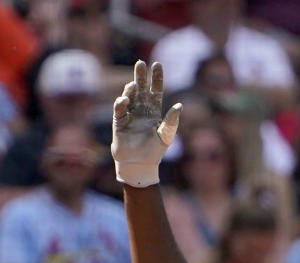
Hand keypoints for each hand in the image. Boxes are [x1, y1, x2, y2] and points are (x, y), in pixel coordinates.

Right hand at [111, 60, 181, 187]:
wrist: (140, 164)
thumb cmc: (155, 151)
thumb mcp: (166, 135)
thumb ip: (172, 121)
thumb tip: (179, 105)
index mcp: (154, 111)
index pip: (156, 90)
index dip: (157, 78)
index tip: (158, 64)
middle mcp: (141, 109)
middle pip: (141, 88)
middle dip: (141, 76)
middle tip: (141, 63)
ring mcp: (129, 114)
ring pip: (130, 96)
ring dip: (131, 88)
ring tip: (134, 84)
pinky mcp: (119, 122)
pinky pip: (120, 109)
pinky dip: (122, 103)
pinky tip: (125, 99)